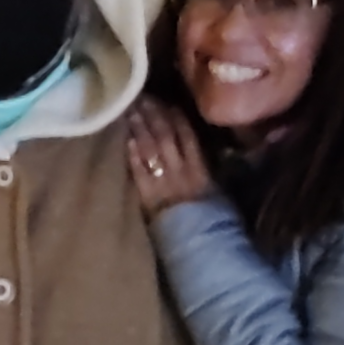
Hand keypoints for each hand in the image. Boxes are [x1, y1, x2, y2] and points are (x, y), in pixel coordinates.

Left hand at [127, 98, 214, 220]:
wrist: (202, 246)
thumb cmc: (214, 224)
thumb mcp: (217, 193)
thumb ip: (209, 171)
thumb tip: (203, 153)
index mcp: (200, 169)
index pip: (187, 135)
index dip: (174, 117)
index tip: (164, 101)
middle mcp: (181, 171)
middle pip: (165, 137)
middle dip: (153, 116)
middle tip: (141, 98)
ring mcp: (163, 183)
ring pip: (151, 149)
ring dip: (140, 129)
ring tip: (130, 111)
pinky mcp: (148, 198)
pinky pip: (139, 172)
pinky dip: (133, 155)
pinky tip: (125, 139)